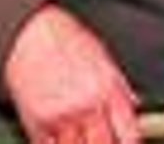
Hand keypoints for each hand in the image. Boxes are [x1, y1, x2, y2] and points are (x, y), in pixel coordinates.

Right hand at [1, 4, 140, 143]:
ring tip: (80, 137)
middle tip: (99, 139)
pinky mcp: (37, 122)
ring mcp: (61, 117)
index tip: (123, 143)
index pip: (129, 136)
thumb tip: (135, 108)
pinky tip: (60, 138)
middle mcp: (87, 106)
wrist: (28, 30)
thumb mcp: (102, 57)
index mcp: (108, 90)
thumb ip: (120, 87)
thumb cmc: (65, 38)